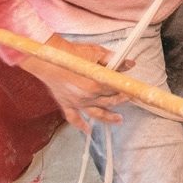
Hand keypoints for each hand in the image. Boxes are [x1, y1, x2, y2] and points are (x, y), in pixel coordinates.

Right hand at [19, 34, 133, 132]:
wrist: (48, 58)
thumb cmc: (71, 54)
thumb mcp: (95, 52)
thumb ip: (113, 60)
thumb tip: (129, 64)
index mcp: (96, 84)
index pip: (115, 89)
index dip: (125, 89)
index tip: (133, 91)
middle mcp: (87, 96)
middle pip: (108, 102)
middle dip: (120, 101)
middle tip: (129, 100)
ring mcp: (76, 102)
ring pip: (95, 114)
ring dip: (108, 118)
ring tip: (119, 120)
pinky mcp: (66, 104)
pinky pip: (74, 118)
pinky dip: (81, 126)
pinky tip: (88, 131)